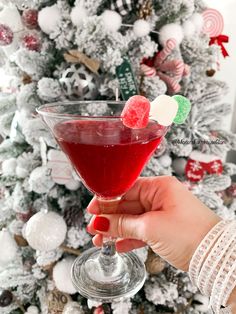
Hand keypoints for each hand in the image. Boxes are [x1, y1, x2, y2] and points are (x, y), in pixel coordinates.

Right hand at [87, 176, 220, 270]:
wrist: (215, 256)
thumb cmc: (190, 234)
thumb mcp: (151, 227)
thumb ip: (123, 224)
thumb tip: (101, 223)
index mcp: (159, 187)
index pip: (126, 189)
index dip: (107, 199)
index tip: (92, 209)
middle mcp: (160, 197)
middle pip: (127, 204)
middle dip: (109, 217)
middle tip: (93, 228)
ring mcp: (162, 213)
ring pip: (132, 219)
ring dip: (116, 229)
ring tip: (100, 240)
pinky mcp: (164, 229)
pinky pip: (141, 231)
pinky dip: (129, 238)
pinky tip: (117, 245)